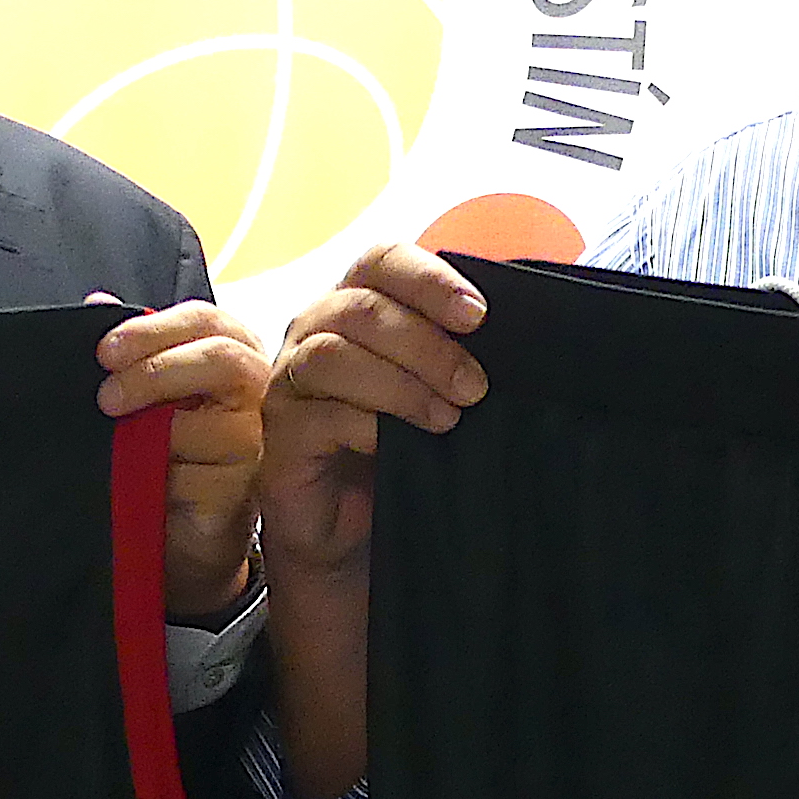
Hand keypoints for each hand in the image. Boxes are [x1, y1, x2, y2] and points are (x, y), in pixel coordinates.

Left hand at [94, 297, 270, 620]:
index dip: (153, 329)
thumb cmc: (167, 450)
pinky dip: (166, 475)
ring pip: (212, 419)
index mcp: (232, 351)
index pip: (204, 320)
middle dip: (156, 370)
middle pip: (221, 357)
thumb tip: (97, 304)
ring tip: (122, 440)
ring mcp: (258, 438)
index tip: (105, 350)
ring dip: (155, 429)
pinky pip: (203, 474)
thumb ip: (129, 348)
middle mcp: (256, 388)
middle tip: (107, 396)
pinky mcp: (247, 487)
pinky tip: (149, 480)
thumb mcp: (143, 392)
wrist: (179, 529)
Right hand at [257, 242, 487, 588]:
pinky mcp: (280, 433)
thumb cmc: (399, 455)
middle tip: (475, 386)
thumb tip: (517, 336)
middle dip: (428, 344)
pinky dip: (366, 424)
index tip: (478, 314)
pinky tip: (396, 445)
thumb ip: (459, 355)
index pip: (381, 260)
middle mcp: (314, 332)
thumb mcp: (437, 395)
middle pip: (362, 307)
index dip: (428, 278)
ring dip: (401, 383)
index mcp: (356, 306)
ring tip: (447, 417)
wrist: (354, 537)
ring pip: (333, 354)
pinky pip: (318, 414)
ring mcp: (291, 382)